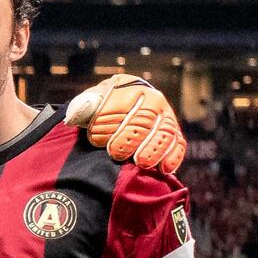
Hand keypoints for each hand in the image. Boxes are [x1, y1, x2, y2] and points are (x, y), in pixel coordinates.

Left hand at [67, 73, 186, 176]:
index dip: (108, 122)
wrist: (125, 112)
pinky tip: (164, 169)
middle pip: (144, 120)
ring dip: (153, 149)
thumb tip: (79, 111)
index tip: (95, 137)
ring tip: (140, 163)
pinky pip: (178, 145)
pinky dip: (172, 157)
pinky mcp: (175, 135)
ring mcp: (167, 118)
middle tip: (115, 153)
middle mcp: (154, 100)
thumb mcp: (92, 102)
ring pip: (164, 132)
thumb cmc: (103, 108)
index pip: (122, 104)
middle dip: (130, 137)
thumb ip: (85, 106)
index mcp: (132, 89)